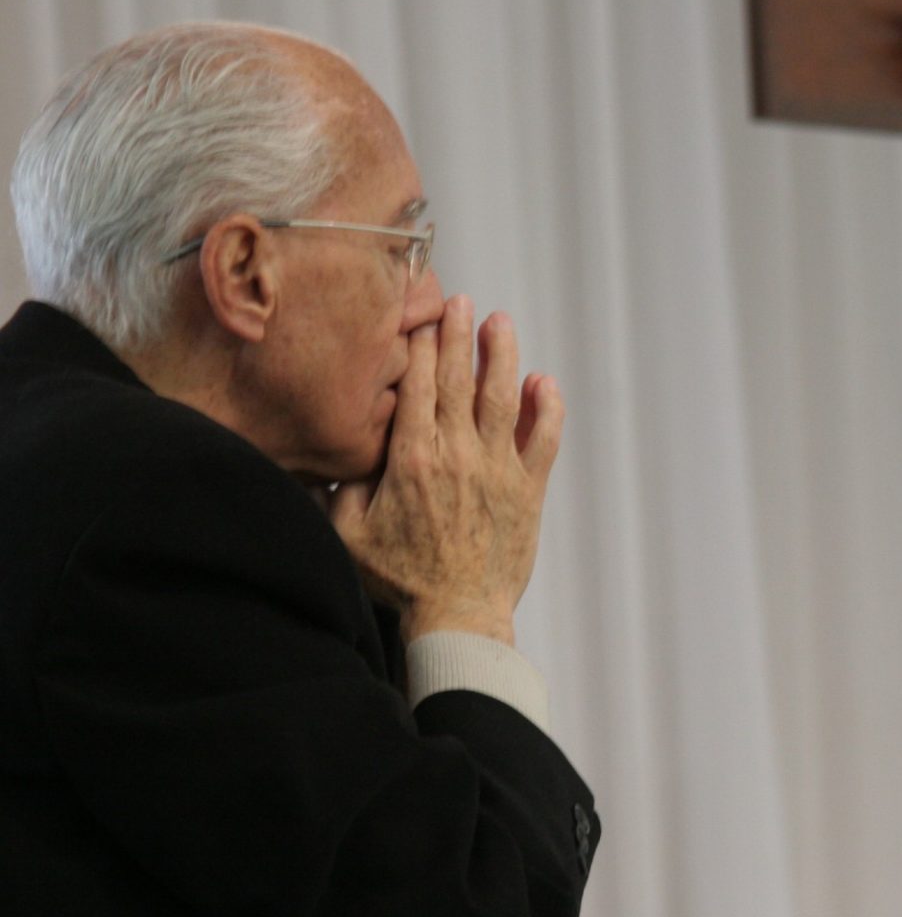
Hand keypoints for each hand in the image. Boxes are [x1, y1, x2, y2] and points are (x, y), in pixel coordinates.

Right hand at [329, 295, 563, 646]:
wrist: (457, 616)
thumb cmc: (399, 579)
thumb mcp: (349, 532)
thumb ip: (344, 484)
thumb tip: (340, 444)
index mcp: (412, 460)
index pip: (419, 387)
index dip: (422, 347)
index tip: (421, 316)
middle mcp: (458, 456)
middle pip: (460, 381)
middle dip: (458, 336)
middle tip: (458, 300)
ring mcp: (498, 471)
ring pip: (503, 399)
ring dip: (502, 356)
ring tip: (499, 322)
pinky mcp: (528, 491)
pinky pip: (543, 440)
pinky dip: (547, 409)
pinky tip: (544, 382)